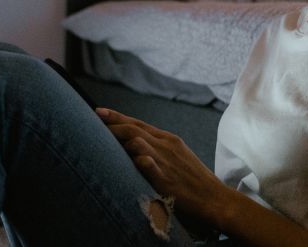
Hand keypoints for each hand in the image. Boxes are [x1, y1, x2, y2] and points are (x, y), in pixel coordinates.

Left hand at [96, 107, 230, 224]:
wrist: (214, 197)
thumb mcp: (177, 156)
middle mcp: (166, 146)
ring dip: (119, 137)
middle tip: (93, 118)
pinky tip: (131, 157)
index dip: (118, 116)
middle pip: (134, 129)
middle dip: (112, 123)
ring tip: (100, 136)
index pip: (139, 123)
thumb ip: (157, 149)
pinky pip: (150, 165)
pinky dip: (140, 159)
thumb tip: (133, 144)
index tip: (99, 111)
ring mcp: (166, 161)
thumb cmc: (193, 179)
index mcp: (169, 139)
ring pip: (138, 141)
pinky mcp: (167, 179)